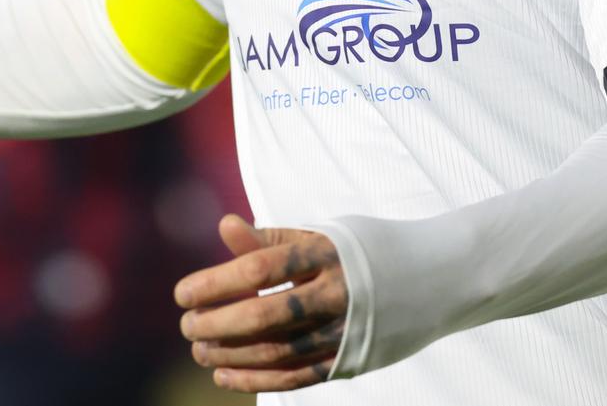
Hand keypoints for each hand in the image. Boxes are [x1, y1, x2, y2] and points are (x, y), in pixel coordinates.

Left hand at [174, 213, 348, 392]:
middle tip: (187, 326)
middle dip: (217, 324)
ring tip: (199, 351)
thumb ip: (268, 238)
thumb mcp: (317, 236)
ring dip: (230, 354)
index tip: (182, 294)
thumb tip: (224, 225)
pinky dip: (256, 380)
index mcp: (323, 254)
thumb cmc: (356, 253)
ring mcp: (343, 331)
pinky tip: (224, 375)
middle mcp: (334, 293)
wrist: (424, 283)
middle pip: (264, 314)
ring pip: (276, 351)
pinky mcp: (347, 360)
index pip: (259, 269)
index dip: (215, 283)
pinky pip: (296, 377)